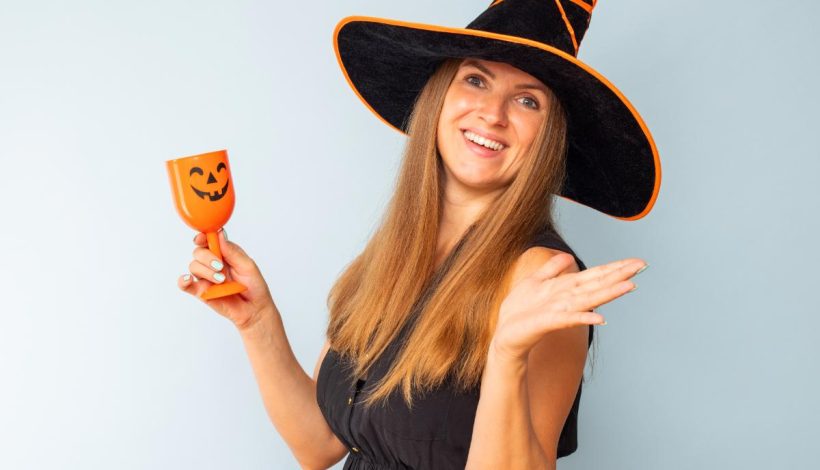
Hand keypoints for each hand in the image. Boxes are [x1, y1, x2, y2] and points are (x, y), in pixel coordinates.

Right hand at [177, 229, 275, 330]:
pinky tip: (188, 279)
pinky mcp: (201, 291)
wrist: (254, 308)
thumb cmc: (254, 286)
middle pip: (198, 252)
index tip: (203, 238)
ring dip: (205, 271)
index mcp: (224, 253)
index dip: (203, 237)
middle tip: (220, 266)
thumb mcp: (247, 266)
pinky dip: (183, 281)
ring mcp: (206, 277)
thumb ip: (232, 251)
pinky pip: (185, 285)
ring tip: (220, 280)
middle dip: (207, 257)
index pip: (208, 240)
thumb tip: (220, 234)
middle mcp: (212, 263)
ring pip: (193, 266)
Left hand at [491, 253, 645, 361]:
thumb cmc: (520, 311)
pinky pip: (568, 319)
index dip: (615, 268)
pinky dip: (583, 319)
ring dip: (608, 293)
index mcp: (566, 288)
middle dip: (619, 275)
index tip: (637, 262)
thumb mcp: (534, 282)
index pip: (595, 275)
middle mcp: (569, 299)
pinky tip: (599, 318)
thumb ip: (551, 269)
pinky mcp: (548, 322)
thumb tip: (569, 257)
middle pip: (598, 284)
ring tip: (629, 286)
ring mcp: (561, 311)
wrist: (505, 334)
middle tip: (642, 266)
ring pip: (589, 299)